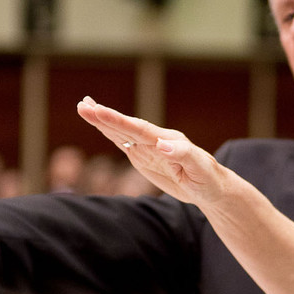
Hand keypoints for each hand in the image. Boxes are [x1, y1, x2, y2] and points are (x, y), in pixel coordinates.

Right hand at [76, 97, 227, 206]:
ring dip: (103, 121)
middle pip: (126, 127)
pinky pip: (124, 143)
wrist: (211, 188)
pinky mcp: (144, 157)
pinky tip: (98, 124)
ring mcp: (148, 148)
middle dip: (105, 117)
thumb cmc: (208, 178)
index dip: (118, 121)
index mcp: (168, 140)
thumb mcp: (199, 169)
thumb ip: (182, 155)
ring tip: (83, 107)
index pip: (139, 129)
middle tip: (83, 105)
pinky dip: (110, 133)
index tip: (99, 111)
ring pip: (122, 132)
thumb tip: (161, 145)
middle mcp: (155, 140)